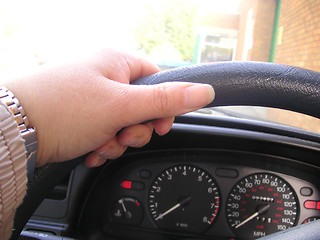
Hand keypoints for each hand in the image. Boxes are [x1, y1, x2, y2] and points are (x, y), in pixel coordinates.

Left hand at [3, 49, 213, 166]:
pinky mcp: (81, 115)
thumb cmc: (64, 109)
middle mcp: (104, 76)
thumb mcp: (122, 105)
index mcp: (116, 62)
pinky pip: (105, 130)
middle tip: (121, 135)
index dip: (163, 106)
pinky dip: (103, 144)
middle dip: (135, 129)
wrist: (14, 131)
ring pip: (123, 123)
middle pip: (141, 106)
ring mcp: (91, 96)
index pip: (157, 80)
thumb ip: (166, 100)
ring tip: (100, 144)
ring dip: (117, 140)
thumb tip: (204, 91)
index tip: (159, 125)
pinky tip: (91, 149)